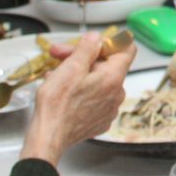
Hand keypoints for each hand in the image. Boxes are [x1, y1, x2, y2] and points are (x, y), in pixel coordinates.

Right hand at [21, 32, 135, 166]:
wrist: (48, 138)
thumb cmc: (57, 106)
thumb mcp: (70, 68)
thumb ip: (87, 49)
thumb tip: (97, 38)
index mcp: (113, 79)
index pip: (127, 49)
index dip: (110, 41)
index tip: (93, 42)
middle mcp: (116, 94)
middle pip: (107, 65)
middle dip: (83, 57)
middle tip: (60, 54)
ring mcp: (109, 108)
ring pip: (98, 81)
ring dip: (78, 73)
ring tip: (55, 73)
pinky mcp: (99, 119)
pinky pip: (94, 97)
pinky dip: (80, 89)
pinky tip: (61, 89)